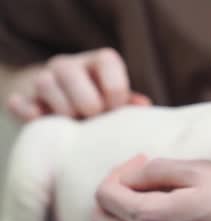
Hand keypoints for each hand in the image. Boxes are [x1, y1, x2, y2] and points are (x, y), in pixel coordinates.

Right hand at [5, 48, 150, 121]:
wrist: (60, 109)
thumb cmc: (100, 106)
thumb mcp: (116, 101)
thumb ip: (128, 103)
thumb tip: (144, 105)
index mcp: (97, 62)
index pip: (107, 60)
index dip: (114, 89)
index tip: (115, 109)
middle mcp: (69, 65)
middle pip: (71, 71)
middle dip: (86, 102)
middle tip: (93, 118)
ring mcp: (43, 79)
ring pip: (45, 83)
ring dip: (62, 110)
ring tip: (73, 123)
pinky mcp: (23, 98)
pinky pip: (20, 102)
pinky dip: (29, 113)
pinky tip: (42, 120)